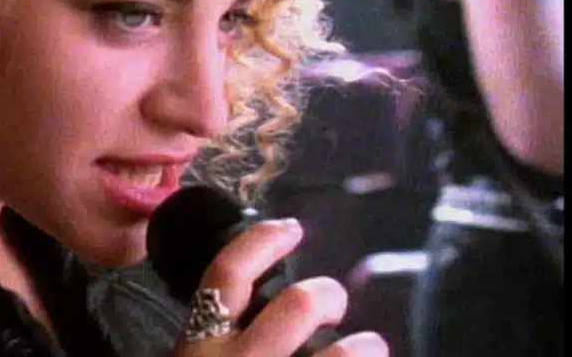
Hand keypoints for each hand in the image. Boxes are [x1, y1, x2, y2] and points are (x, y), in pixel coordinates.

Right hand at [172, 218, 388, 356]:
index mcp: (199, 347)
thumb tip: (250, 318)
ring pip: (337, 356)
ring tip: (372, 346)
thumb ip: (213, 341)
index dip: (262, 241)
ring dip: (363, 347)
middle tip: (333, 304)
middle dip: (327, 296)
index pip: (228, 274)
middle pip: (297, 304)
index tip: (290, 227)